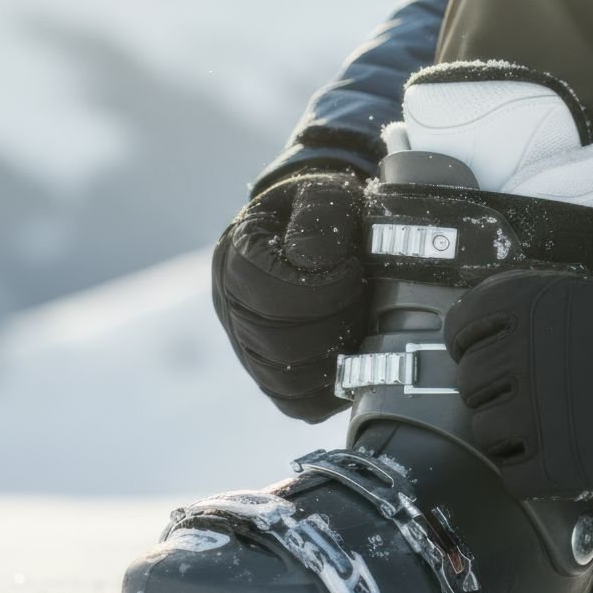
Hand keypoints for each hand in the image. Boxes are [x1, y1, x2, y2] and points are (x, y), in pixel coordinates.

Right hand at [211, 170, 369, 422]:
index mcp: (237, 257)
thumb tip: (310, 259)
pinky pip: (296, 401)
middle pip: (274, 345)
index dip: (323, 286)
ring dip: (332, 358)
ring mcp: (248, 345)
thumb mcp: (325, 191)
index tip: (352, 266)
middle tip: (360, 297)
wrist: (316, 226)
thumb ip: (320, 211)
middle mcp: (231, 307)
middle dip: (331, 324)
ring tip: (358, 323)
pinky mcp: (272, 374)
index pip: (269, 292)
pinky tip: (354, 356)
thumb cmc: (322, 209)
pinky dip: (329, 388)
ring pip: (283, 381)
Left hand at [444, 269, 592, 496]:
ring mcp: (534, 411)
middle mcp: (520, 355)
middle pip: (470, 382)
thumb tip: (507, 323)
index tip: (478, 351)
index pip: (461, 326)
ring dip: (503, 433)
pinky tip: (544, 462)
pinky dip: (523, 473)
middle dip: (490, 389)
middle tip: (518, 394)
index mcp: (526, 305)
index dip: (468, 342)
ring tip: (533, 431)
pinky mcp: (556, 463)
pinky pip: (511, 476)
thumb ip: (545, 307)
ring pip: (484, 430)